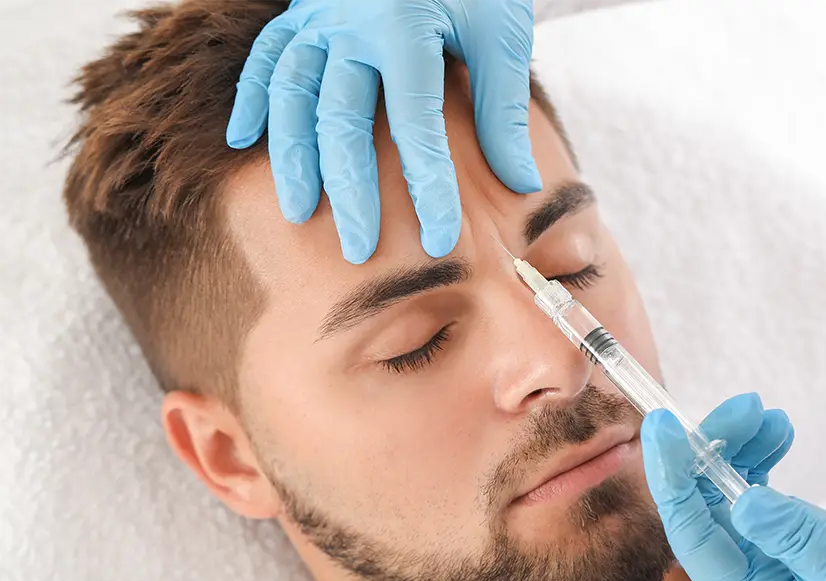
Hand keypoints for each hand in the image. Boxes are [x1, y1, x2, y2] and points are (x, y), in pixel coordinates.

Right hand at [226, 0, 540, 263]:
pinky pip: (265, 56)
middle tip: (359, 249)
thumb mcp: (499, 33)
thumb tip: (521, 184)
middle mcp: (350, 22)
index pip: (416, 123)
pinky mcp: (299, 13)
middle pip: (341, 119)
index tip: (438, 238)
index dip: (428, 184)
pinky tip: (241, 140)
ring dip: (293, 156)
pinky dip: (250, 97)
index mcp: (405, 24)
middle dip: (351, 189)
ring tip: (300, 212)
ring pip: (292, 94)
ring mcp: (317, 16)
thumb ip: (503, 107)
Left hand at [641, 395, 825, 580]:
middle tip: (744, 406)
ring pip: (728, 491)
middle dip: (714, 449)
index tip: (663, 429)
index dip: (673, 479)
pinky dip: (763, 458)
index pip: (692, 535)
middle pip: (705, 504)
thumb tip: (746, 498)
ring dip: (740, 447)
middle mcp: (745, 579)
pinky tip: (779, 432)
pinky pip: (757, 491)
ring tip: (765, 414)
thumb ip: (798, 540)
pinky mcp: (783, 539)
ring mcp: (762, 556)